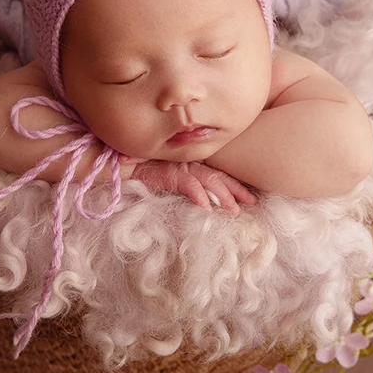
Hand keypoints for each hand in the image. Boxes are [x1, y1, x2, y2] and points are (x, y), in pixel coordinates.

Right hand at [126, 159, 256, 213]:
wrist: (120, 162)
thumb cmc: (142, 168)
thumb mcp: (167, 176)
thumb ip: (184, 184)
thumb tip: (204, 202)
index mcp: (190, 164)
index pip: (217, 174)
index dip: (235, 185)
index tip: (250, 197)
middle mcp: (188, 163)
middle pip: (218, 176)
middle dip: (236, 190)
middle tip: (252, 202)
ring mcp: (178, 167)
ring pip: (207, 180)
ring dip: (222, 196)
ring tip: (234, 210)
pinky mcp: (166, 173)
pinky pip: (186, 184)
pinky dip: (197, 195)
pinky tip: (206, 207)